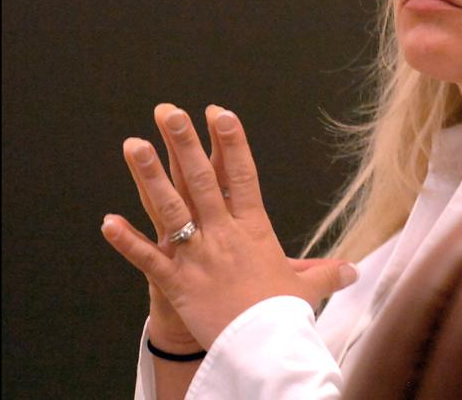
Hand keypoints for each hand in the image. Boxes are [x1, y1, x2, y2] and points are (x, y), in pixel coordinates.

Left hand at [102, 104, 358, 350]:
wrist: (263, 349)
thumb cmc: (283, 316)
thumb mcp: (307, 289)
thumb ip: (328, 273)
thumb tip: (355, 270)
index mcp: (254, 228)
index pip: (242, 175)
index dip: (231, 142)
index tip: (219, 112)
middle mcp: (224, 235)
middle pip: (202, 180)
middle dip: (185, 143)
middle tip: (169, 112)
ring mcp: (198, 256)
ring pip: (170, 209)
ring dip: (149, 176)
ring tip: (134, 144)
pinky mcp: (177, 283)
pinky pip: (148, 259)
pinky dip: (127, 241)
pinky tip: (106, 222)